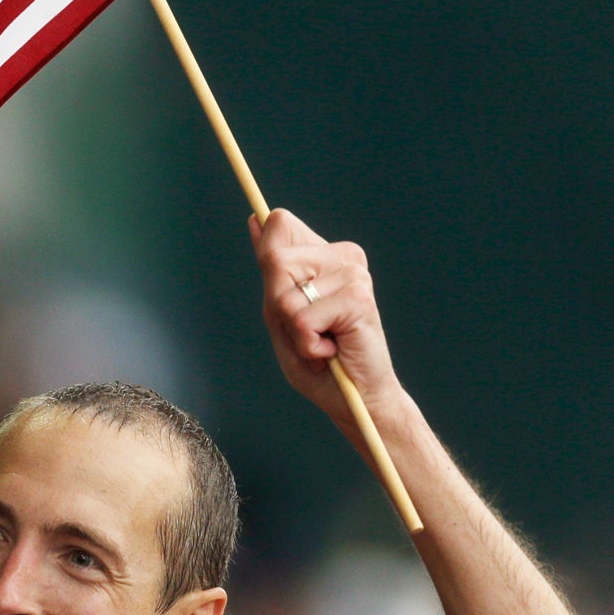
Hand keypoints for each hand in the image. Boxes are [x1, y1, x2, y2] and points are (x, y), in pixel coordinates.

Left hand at [253, 209, 403, 432]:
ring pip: (285, 294)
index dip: (269, 262)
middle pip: (274, 259)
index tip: (287, 296)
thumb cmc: (317, 358)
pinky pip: (302, 319)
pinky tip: (331, 349)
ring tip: (320, 340)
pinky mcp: (358, 297)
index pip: (278, 225)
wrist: (353, 395)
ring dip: (294, 330)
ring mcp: (354, 274)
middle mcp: (343, 255)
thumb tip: (255, 218)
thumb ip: (271, 267)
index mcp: (324, 253)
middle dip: (277, 306)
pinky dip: (307, 344)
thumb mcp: (281, 311)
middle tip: (305, 329)